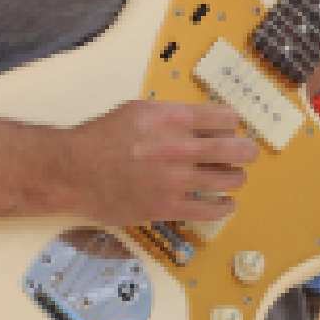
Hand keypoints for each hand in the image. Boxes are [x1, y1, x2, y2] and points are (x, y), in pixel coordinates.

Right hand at [68, 99, 257, 223]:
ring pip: (231, 179)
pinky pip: (213, 209)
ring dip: (236, 178)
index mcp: (173, 118)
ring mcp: (176, 179)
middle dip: (246, 152)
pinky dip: (225, 206)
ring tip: (232, 178)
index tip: (231, 131)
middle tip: (244, 155)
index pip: (227, 119)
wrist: (73, 171)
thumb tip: (200, 120)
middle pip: (238, 149)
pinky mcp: (169, 207)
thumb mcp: (138, 110)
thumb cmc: (100, 139)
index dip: (233, 125)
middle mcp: (180, 148)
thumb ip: (172, 114)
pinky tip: (224, 203)